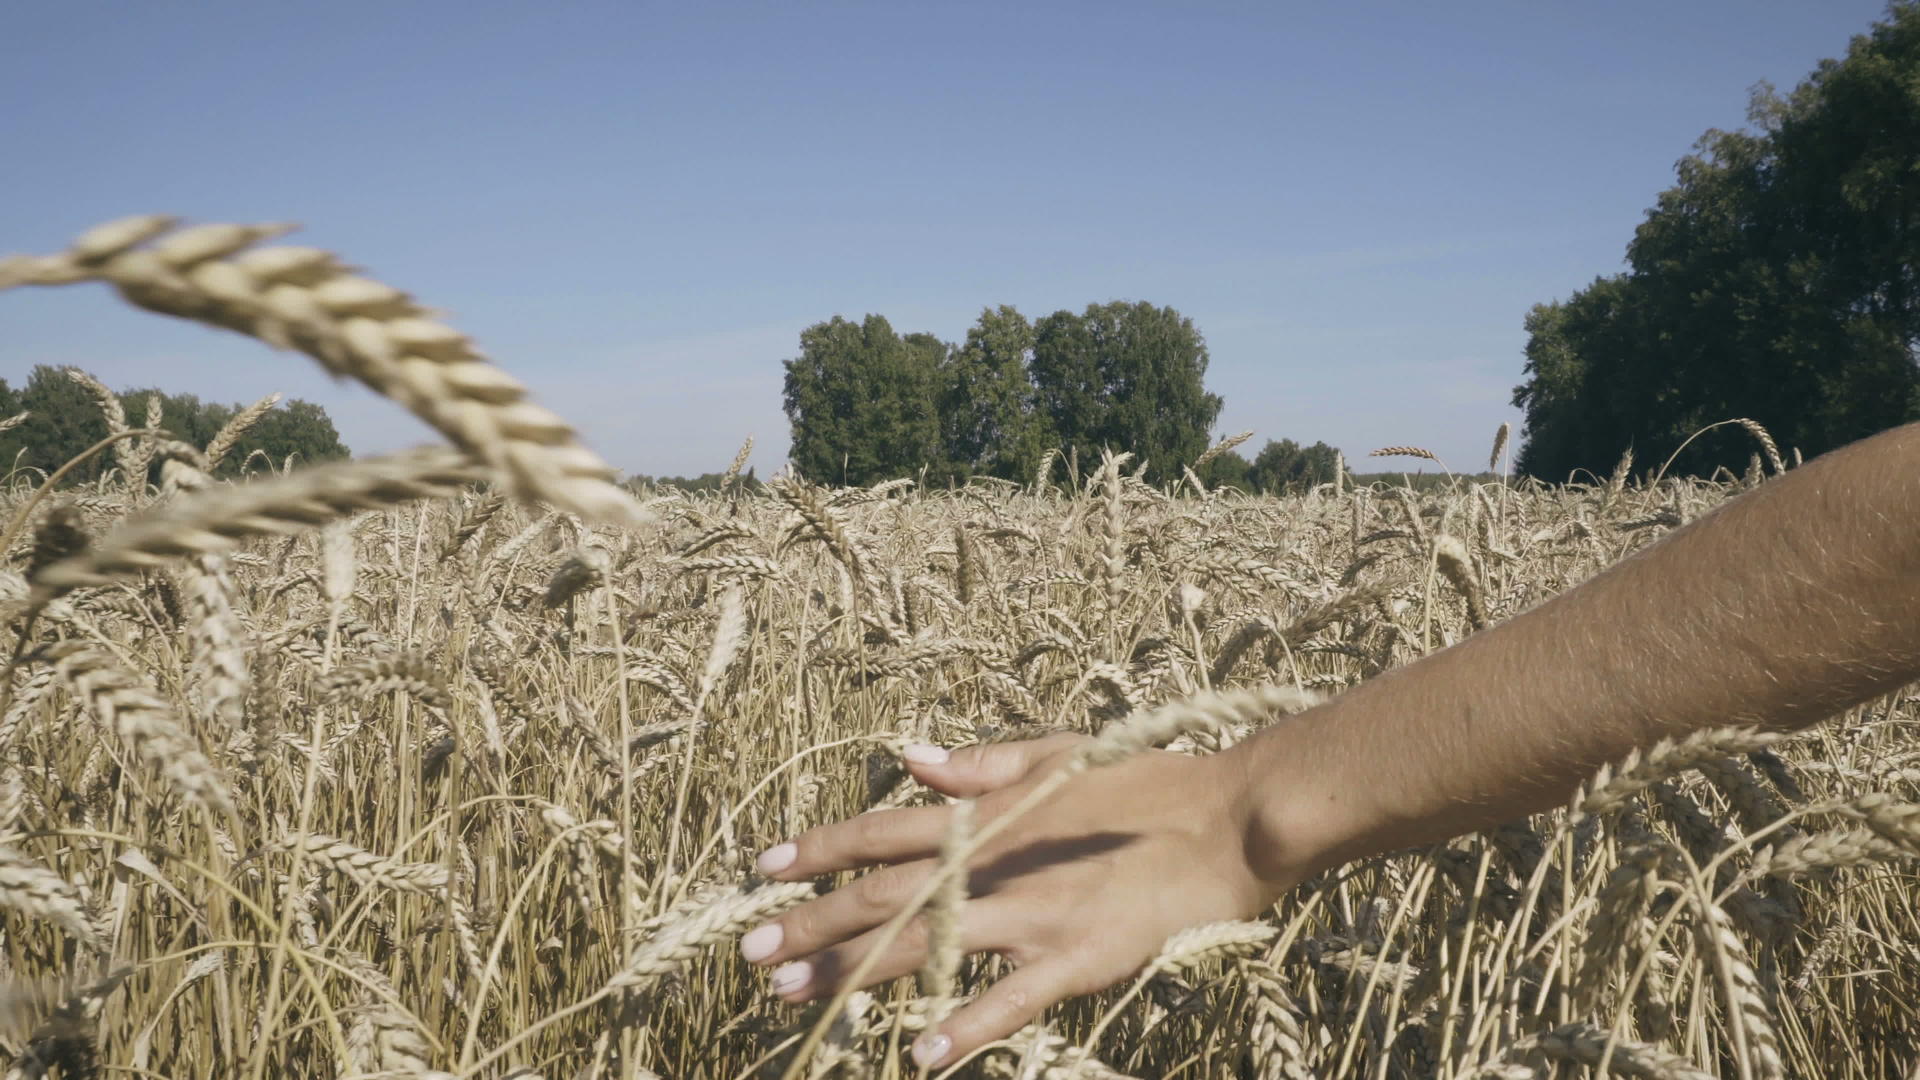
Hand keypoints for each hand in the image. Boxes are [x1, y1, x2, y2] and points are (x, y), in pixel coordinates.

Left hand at [740, 733, 1294, 1068]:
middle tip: (750, 954)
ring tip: (794, 996)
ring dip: (855, 971)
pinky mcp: (1077, 956)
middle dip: (812, 923)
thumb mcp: (1056, 753)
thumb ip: (978, 764)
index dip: (820, 850)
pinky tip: (920, 1057)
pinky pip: (1010, 999)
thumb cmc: (1146, 778)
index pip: (882, 830)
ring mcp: (1034, 911)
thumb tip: (906, 759)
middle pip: (884, 893)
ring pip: (925, 942)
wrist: (1230, 814)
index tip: (763, 870)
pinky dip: (965, 1027)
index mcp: (989, 813)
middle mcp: (997, 860)